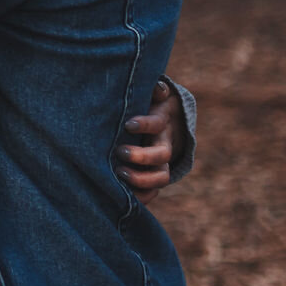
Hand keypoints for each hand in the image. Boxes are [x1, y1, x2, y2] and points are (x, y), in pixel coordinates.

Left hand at [115, 79, 184, 197]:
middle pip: (162, 155)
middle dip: (142, 156)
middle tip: (120, 152)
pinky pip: (153, 192)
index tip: (129, 124)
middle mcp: (164, 143)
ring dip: (141, 179)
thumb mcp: (151, 93)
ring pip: (160, 177)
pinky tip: (124, 197)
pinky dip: (142, 197)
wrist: (166, 120)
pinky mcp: (155, 175)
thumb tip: (159, 89)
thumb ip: (154, 89)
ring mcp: (161, 162)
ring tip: (119, 174)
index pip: (158, 123)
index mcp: (162, 120)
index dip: (145, 125)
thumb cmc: (148, 102)